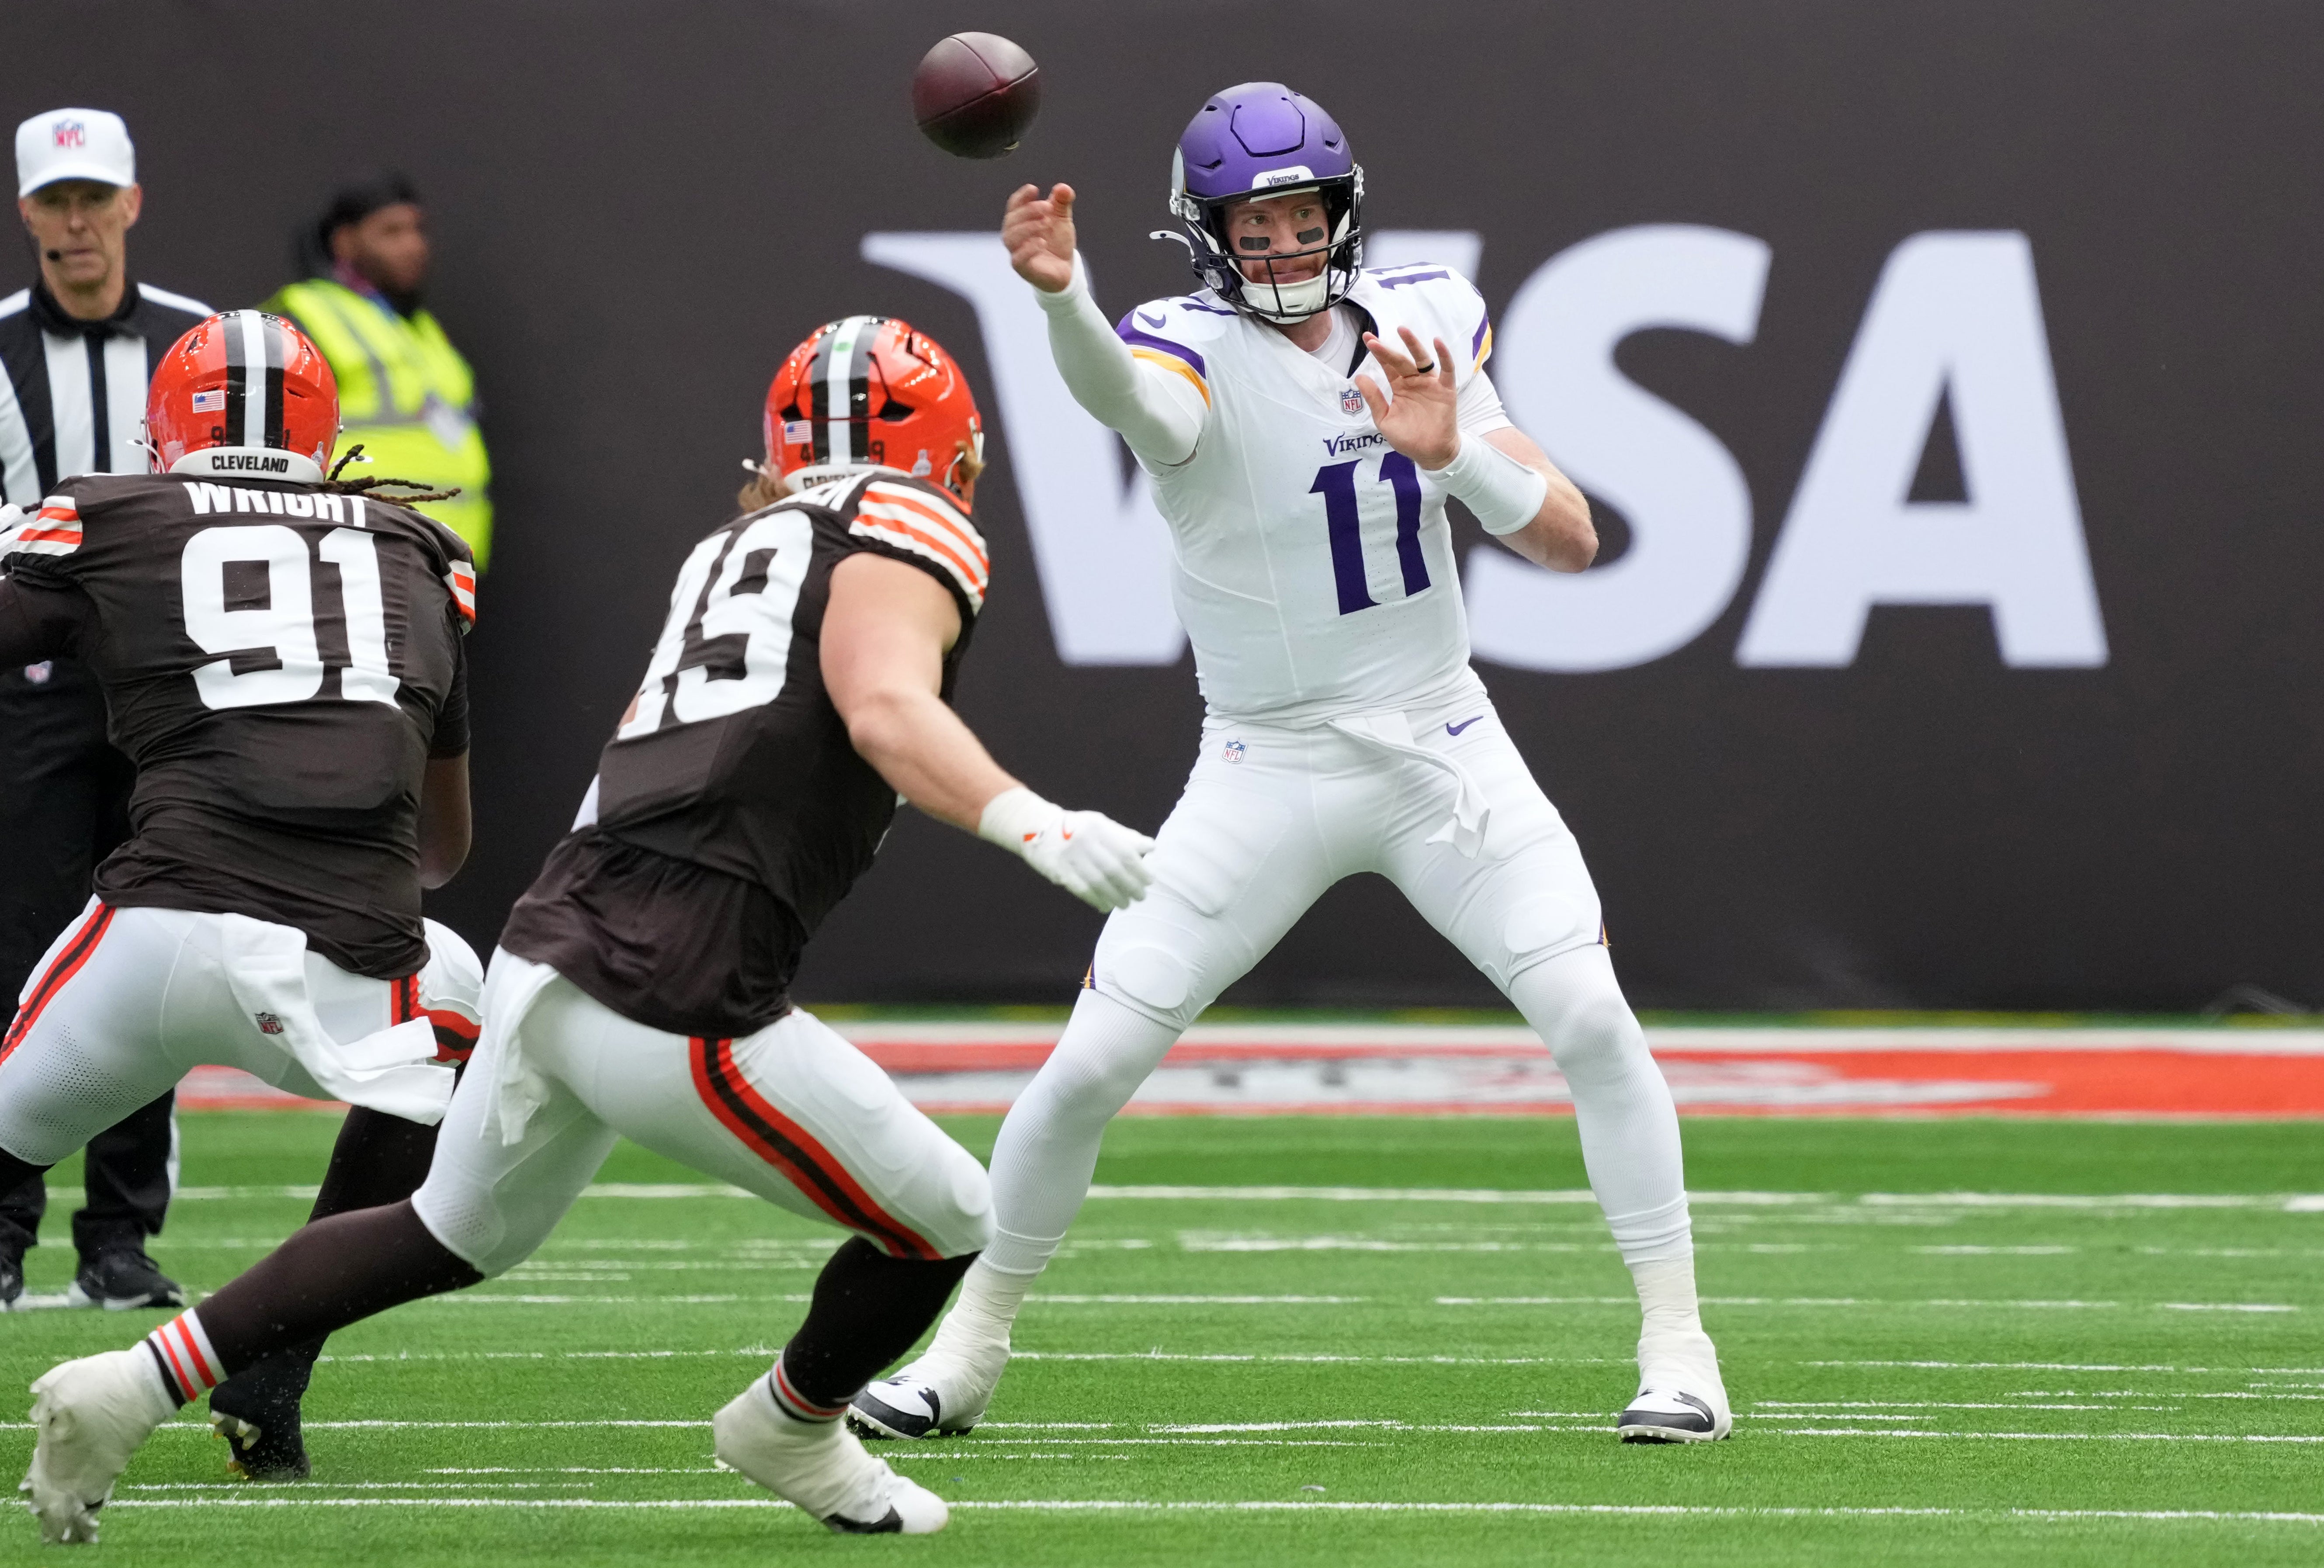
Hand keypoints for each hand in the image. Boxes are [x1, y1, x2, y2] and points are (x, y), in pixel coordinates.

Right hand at [1004, 183, 1077, 293]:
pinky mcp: (1024, 270)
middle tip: (1048, 207)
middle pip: (1011, 220)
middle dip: (1028, 211)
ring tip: (1046, 222)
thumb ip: (1062, 203)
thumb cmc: (1058, 242)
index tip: (1033, 189)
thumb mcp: (1062, 219)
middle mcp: (1015, 236)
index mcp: (1020, 221)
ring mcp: (1017, 253)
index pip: (1013, 206)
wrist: (1066, 269)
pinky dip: (1028, 249)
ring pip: (1010, 238)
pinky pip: (1018, 260)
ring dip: (1027, 227)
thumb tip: (1063, 188)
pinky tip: (1042, 242)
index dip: (1021, 197)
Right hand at [1021, 807, 1155, 910]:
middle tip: (1140, 896)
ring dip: (1115, 896)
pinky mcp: (1058, 871)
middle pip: (1112, 869)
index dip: (1139, 869)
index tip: (1149, 881)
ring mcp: (1070, 857)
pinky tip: (1105, 906)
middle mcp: (1084, 841)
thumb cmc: (1077, 827)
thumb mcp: (1100, 824)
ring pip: (1098, 882)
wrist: (1037, 827)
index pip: (1124, 852)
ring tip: (1125, 904)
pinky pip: (1081, 889)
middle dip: (1130, 886)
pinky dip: (1096, 900)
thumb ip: (1124, 836)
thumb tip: (1151, 847)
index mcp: (1098, 827)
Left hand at [1354, 327, 1459, 469]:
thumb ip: (1374, 399)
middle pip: (1400, 360)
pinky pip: (1447, 369)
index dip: (1378, 354)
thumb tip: (1359, 377)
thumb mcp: (1385, 420)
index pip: (1388, 366)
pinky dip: (1444, 355)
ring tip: (1402, 330)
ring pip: (1422, 359)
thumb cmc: (1408, 438)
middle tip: (1373, 339)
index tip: (1367, 339)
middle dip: (1387, 349)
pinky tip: (1437, 342)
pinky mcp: (1445, 389)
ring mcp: (1430, 383)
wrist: (1430, 453)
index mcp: (1400, 387)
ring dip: (1413, 344)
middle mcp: (1414, 381)